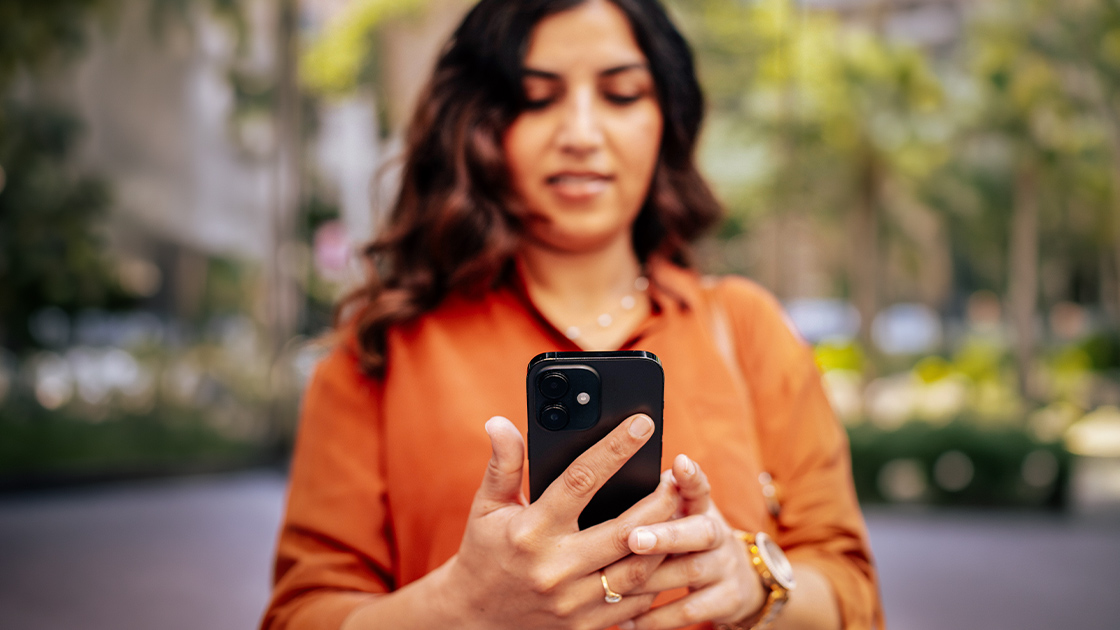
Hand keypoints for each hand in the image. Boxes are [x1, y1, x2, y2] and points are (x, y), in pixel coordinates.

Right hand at [441, 414, 680, 629]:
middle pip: (626, 530)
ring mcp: (574, 602)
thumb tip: (500, 422)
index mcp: (532, 531)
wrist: (477, 621)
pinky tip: (664, 553)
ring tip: (679, 512)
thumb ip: (503, 464)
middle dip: (660, 500)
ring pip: (639, 570)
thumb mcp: (487, 507)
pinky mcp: (587, 627)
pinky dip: (654, 576)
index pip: (580, 480)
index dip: (615, 448)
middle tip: (677, 477)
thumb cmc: (485, 554)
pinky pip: (635, 601)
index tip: (641, 425)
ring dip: (666, 540)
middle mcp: (556, 568)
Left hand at [619, 455, 765, 629]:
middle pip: (700, 532)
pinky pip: (689, 611)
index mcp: (702, 508)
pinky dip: (656, 618)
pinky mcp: (726, 600)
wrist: (741, 582)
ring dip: (651, 579)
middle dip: (667, 535)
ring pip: (690, 572)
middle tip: (634, 538)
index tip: (679, 463)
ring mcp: (725, 568)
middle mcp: (718, 534)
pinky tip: (627, 620)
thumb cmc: (690, 540)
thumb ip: (658, 499)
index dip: (692, 476)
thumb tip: (615, 471)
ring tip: (617, 584)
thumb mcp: (682, 515)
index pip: (700, 486)